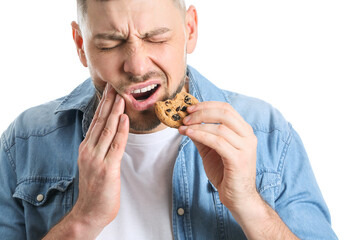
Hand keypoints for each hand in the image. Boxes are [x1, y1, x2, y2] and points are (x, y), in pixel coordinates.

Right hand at [72, 83, 128, 232]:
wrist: (90, 211)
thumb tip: (110, 132)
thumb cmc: (95, 187)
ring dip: (115, 111)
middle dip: (108, 102)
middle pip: (100, 121)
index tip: (109, 90)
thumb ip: (100, 146)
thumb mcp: (93, 162)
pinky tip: (124, 118)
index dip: (103, 104)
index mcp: (86, 147)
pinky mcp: (107, 168)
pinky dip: (121, 130)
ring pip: (107, 130)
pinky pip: (116, 145)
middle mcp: (89, 149)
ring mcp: (96, 159)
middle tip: (114, 85)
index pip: (96, 121)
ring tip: (121, 96)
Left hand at [179, 101, 257, 211]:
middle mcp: (248, 136)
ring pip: (219, 128)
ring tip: (184, 128)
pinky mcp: (238, 160)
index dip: (207, 105)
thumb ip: (203, 136)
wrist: (238, 197)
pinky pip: (217, 142)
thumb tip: (187, 123)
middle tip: (185, 117)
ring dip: (198, 125)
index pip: (226, 108)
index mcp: (244, 131)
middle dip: (202, 112)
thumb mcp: (211, 150)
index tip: (190, 108)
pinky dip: (201, 135)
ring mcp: (245, 148)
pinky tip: (190, 135)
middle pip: (224, 113)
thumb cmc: (226, 174)